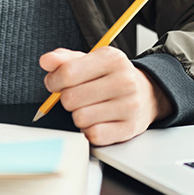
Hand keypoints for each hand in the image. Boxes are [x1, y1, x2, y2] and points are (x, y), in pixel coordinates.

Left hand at [39, 47, 171, 145]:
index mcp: (112, 59)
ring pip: (80, 118)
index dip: (54, 81)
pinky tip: (98, 120)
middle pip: (70, 98)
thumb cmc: (113, 76)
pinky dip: (90, 130)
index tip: (55, 84)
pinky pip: (93, 135)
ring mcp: (129, 106)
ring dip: (79, 116)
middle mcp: (124, 80)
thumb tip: (46, 61)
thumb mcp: (92, 60)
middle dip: (68, 99)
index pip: (68, 73)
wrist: (147, 93)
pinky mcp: (129, 128)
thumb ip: (66, 60)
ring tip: (91, 108)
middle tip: (79, 96)